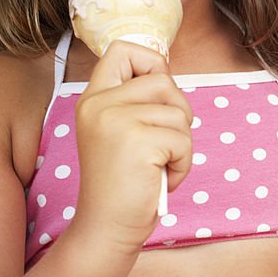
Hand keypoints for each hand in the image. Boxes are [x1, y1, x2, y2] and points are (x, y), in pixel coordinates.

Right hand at [73, 41, 192, 252]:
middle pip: (163, 80)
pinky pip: (184, 140)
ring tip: (159, 167)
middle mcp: (99, 104)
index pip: (123, 50)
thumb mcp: (121, 134)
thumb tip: (168, 77)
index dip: (152, 62)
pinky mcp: (139, 141)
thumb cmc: (123, 184)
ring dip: (182, 145)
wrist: (107, 226)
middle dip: (178, 112)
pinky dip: (183, 163)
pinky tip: (162, 178)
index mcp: (93, 99)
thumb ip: (136, 104)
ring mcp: (116, 120)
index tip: (159, 94)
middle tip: (165, 144)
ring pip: (179, 113)